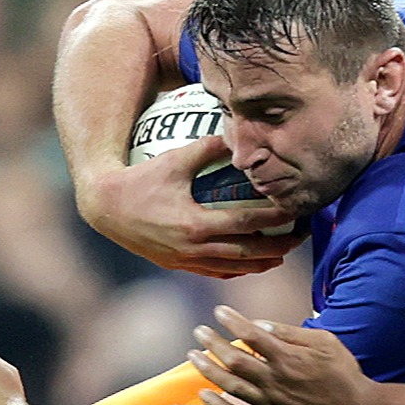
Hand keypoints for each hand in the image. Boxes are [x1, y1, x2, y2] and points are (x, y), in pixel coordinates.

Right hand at [78, 137, 305, 277]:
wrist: (104, 208)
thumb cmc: (138, 179)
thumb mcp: (174, 160)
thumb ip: (207, 147)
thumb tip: (236, 133)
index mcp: (196, 224)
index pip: (247, 223)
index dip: (276, 219)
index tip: (297, 211)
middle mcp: (193, 249)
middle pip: (248, 254)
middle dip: (278, 248)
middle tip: (300, 238)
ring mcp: (185, 261)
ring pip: (233, 269)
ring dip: (261, 263)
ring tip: (281, 254)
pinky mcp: (178, 265)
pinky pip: (214, 272)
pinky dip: (236, 269)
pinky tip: (249, 263)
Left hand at [189, 306, 371, 404]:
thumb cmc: (344, 375)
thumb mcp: (326, 343)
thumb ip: (291, 333)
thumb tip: (260, 325)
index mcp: (288, 359)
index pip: (251, 335)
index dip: (231, 321)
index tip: (219, 310)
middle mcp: (275, 382)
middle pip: (233, 359)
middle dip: (212, 342)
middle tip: (198, 331)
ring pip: (230, 386)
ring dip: (208, 369)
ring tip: (193, 355)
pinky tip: (204, 393)